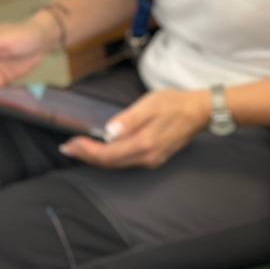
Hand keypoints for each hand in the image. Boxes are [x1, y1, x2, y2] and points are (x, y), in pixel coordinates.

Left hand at [59, 88, 211, 168]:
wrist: (201, 112)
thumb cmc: (176, 103)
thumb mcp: (151, 104)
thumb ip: (130, 119)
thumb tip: (109, 132)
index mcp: (144, 143)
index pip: (107, 154)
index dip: (86, 150)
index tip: (70, 143)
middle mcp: (147, 157)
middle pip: (109, 163)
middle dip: (86, 156)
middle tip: (68, 148)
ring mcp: (152, 159)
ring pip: (117, 164)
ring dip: (97, 158)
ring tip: (80, 149)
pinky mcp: (155, 158)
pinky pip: (127, 162)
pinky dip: (110, 158)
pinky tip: (104, 150)